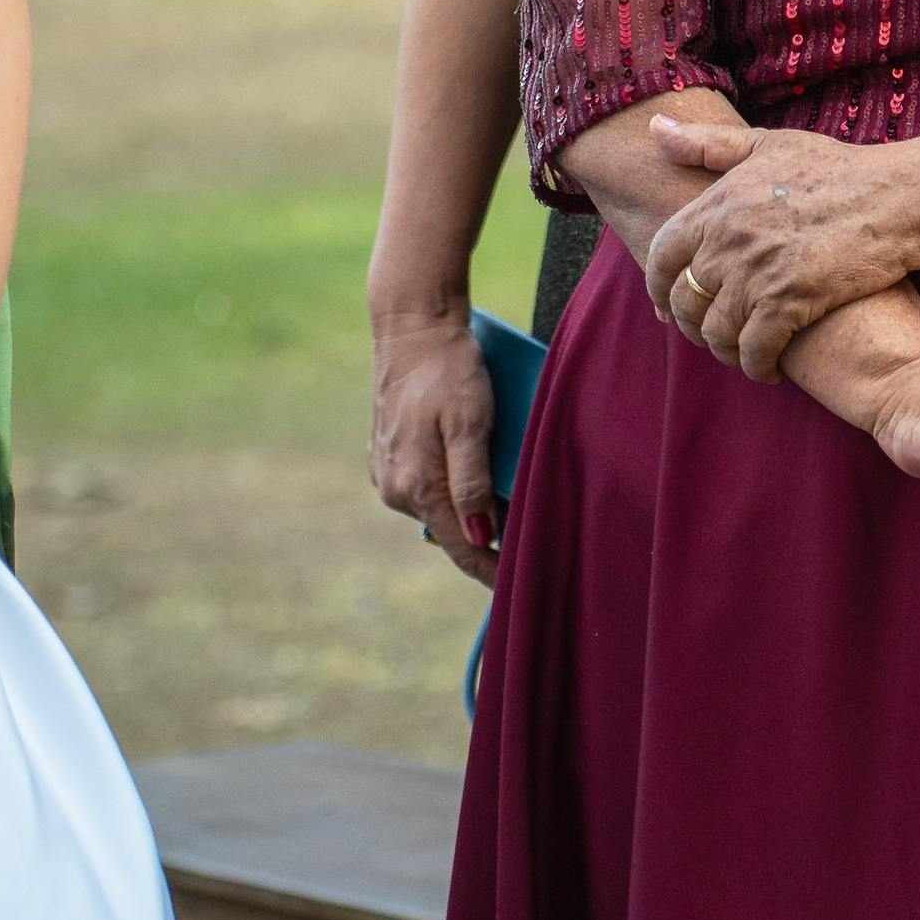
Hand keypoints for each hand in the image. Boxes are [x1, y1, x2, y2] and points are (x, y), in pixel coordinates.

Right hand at [370, 304, 500, 584]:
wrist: (412, 328)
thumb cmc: (448, 371)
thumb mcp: (469, 424)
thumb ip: (472, 482)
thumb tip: (481, 536)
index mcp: (416, 488)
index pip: (463, 548)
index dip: (493, 571)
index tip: (521, 590)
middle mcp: (395, 491)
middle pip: (452, 531)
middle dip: (488, 541)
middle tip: (531, 544)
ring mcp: (387, 474)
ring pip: (440, 509)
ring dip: (471, 513)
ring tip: (511, 509)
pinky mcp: (387, 457)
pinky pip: (427, 488)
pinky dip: (453, 489)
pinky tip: (478, 476)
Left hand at [645, 119, 918, 378]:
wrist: (896, 199)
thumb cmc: (836, 169)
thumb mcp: (768, 144)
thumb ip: (707, 143)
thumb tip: (654, 126)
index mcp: (717, 204)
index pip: (660, 255)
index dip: (657, 286)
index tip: (665, 303)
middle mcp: (727, 240)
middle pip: (685, 299)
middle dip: (690, 324)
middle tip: (707, 334)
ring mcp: (755, 273)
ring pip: (715, 331)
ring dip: (723, 350)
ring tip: (738, 352)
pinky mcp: (788, 303)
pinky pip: (754, 350)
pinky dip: (756, 366)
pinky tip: (768, 369)